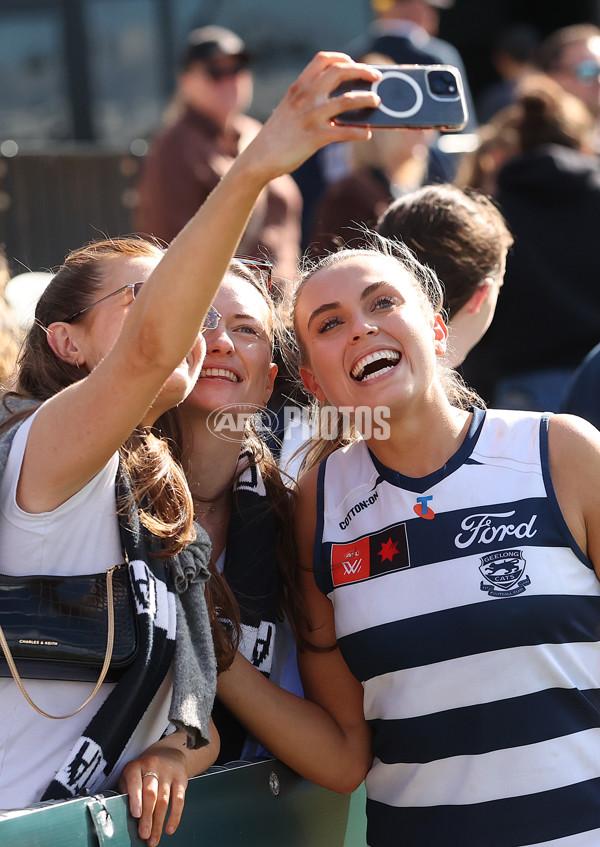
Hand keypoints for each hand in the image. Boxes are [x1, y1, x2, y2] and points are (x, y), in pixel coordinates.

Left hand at [119, 747, 187, 846]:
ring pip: (164, 799)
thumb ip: (127, 792)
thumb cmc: (143, 773)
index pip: (135, 782)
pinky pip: (179, 800)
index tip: (135, 815)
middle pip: (150, 793)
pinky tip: (169, 829)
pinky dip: (175, 817)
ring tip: (153, 838)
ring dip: (158, 822)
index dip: (135, 799)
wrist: (167, 755)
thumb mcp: (130, 777)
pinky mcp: (181, 779)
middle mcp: (153, 767)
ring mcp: (168, 772)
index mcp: (136, 766)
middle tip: (144, 834)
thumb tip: (124, 816)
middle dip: (147, 816)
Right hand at [239, 51, 381, 182]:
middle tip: (376, 77)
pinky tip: (367, 134)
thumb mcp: (289, 109)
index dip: (342, 58)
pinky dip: (360, 132)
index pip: (323, 60)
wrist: (259, 158)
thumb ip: (308, 100)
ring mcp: (311, 117)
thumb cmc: (277, 137)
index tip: (352, 62)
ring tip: (377, 101)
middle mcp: (305, 97)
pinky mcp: (315, 138)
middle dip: (362, 71)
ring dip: (367, 99)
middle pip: (340, 72)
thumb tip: (337, 103)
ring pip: (347, 100)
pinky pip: (345, 132)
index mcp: (298, 88)